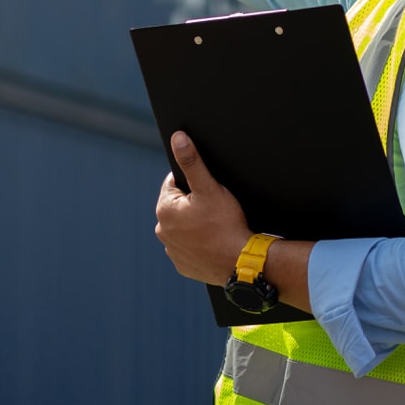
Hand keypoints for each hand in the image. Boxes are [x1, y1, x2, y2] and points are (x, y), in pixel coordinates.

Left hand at [155, 131, 251, 284]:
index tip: (208, 192)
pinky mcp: (183, 265)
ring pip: (184, 228)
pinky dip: (199, 244)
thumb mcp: (209, 187)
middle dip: (194, 205)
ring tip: (216, 226)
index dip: (193, 184)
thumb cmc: (226, 224)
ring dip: (195, 225)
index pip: (174, 184)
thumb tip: (178, 138)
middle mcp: (162, 231)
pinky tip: (213, 243)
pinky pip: (189, 249)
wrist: (242, 262)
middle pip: (179, 207)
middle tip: (215, 210)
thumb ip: (191, 161)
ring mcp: (172, 251)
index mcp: (164, 209)